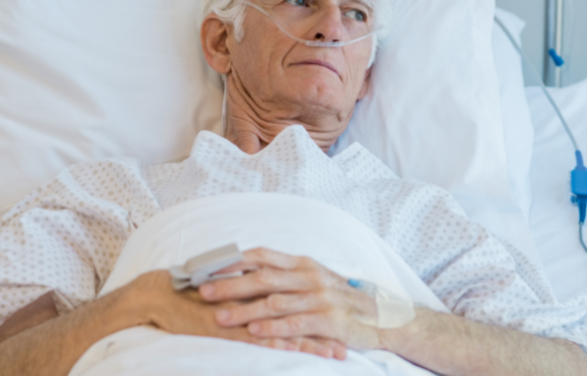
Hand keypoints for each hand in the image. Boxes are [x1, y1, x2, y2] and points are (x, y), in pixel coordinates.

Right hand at [121, 270, 346, 358]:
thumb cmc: (183, 293)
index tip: (342, 317)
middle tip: (352, 336)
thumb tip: (258, 293)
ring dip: (314, 342)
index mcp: (252, 284)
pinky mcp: (228, 327)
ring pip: (287, 327)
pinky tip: (302, 355)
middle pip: (299, 311)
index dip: (318, 308)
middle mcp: (252, 296)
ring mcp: (242, 312)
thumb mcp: (219, 290)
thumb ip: (241, 291)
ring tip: (339, 353)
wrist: (154, 295)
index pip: (294, 296)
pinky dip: (285, 348)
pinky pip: (261, 339)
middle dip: (326, 326)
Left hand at [196, 248, 381, 351]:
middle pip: (263, 277)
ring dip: (245, 310)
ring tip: (220, 317)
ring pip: (275, 302)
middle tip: (204, 291)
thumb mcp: (314, 279)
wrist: (382, 317)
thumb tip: (246, 273)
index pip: (262, 255)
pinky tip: (254, 332)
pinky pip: (296, 323)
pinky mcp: (329, 320)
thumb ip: (284, 276)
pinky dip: (273, 328)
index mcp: (302, 264)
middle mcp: (309, 276)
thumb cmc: (341, 299)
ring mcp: (320, 297)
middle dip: (230, 284)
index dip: (234, 260)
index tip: (208, 267)